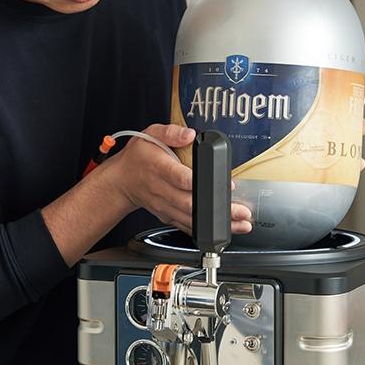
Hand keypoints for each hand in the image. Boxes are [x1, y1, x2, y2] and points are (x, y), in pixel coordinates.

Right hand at [104, 123, 252, 234]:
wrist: (122, 180)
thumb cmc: (139, 157)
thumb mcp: (150, 134)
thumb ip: (170, 132)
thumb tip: (190, 134)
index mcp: (159, 168)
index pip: (182, 178)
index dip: (204, 184)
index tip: (226, 185)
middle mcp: (162, 190)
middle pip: (192, 204)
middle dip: (219, 210)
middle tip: (242, 211)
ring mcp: (165, 206)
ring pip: (192, 219)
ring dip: (217, 224)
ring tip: (241, 224)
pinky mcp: (168, 215)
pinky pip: (187, 226)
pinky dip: (205, 231)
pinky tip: (223, 233)